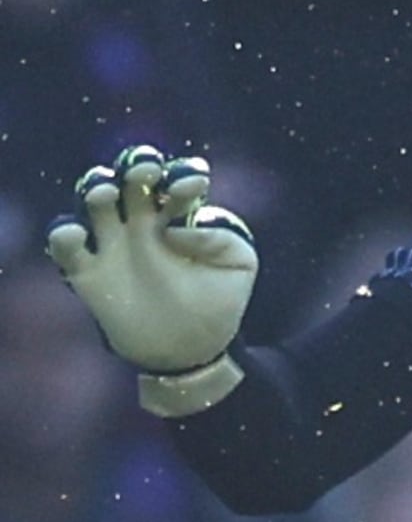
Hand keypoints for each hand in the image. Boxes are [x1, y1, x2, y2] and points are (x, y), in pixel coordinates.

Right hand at [46, 147, 256, 377]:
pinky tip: (75, 233)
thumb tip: (177, 228)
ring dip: (95, 186)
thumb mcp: (238, 269)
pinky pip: (66, 248)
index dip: (181, 176)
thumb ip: (223, 240)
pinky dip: (64, 236)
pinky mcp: (88, 274)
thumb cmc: (217, 306)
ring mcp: (112, 246)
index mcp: (176, 217)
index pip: (174, 182)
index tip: (194, 186)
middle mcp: (140, 223)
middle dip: (135, 166)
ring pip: (93, 200)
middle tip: (145, 171)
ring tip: (107, 191)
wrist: (190, 355)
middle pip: (129, 179)